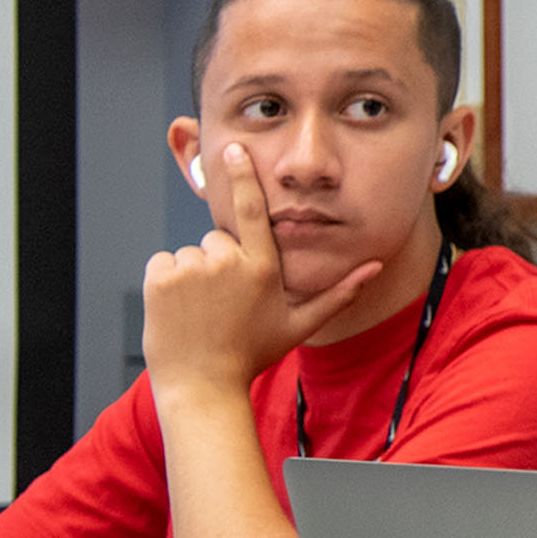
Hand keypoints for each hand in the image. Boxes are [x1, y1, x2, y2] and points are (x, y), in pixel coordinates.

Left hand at [142, 146, 380, 400]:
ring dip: (191, 274)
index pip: (253, 209)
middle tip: (221, 301)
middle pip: (218, 240)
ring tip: (199, 310)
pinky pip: (162, 263)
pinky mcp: (161, 279)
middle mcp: (227, 261)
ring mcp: (192, 269)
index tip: (235, 150)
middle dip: (218, 262)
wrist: (201, 387)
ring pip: (189, 253)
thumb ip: (339, 292)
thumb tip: (376, 268)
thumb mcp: (300, 324)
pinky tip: (178, 308)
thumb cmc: (252, 355)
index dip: (244, 176)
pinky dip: (166, 281)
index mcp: (261, 267)